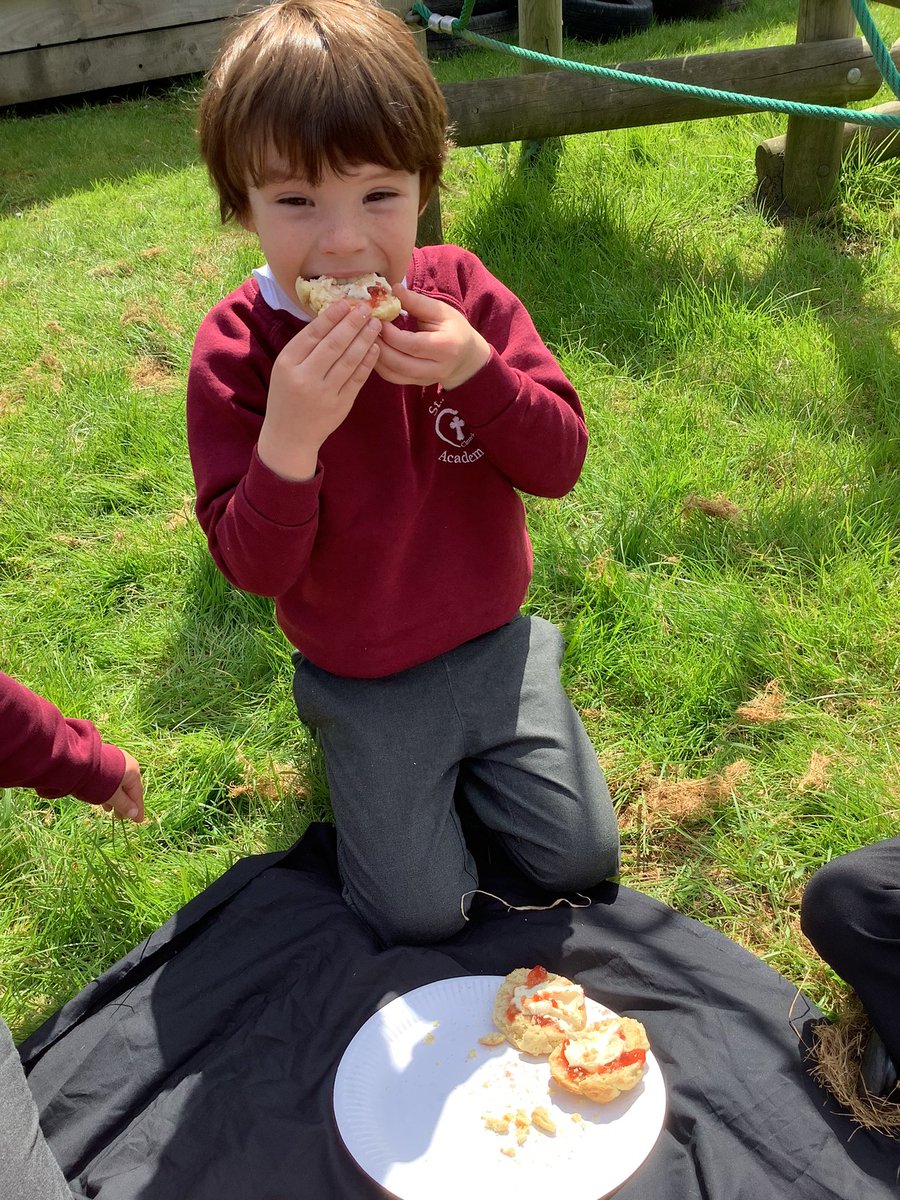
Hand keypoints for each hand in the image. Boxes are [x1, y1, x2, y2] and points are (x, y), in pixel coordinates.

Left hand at [101, 751, 144, 821]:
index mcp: (133, 771)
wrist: (79, 761)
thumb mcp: (113, 796)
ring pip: (117, 784)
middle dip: (125, 804)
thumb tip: (134, 814)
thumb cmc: (100, 780)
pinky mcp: (104, 760)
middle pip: (128, 788)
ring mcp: (115, 760)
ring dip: (115, 799)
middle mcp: (127, 764)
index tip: (138, 821)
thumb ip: (124, 805)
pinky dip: (108, 791)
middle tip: (120, 818)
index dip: (137, 809)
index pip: (137, 794)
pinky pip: (110, 779)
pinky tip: (102, 799)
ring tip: (109, 811)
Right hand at [257, 302, 381, 480]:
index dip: (332, 317)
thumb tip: (332, 318)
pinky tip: (375, 348)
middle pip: (334, 344)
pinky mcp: (341, 405)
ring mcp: (325, 393)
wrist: (290, 436)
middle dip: (352, 324)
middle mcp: (306, 377)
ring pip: (349, 360)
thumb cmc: (286, 396)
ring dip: (365, 339)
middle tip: (366, 308)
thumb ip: (304, 347)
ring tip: (375, 324)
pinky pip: (358, 378)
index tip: (346, 302)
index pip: (313, 334)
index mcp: (288, 364)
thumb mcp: (285, 368)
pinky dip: (368, 362)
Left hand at [375, 286, 490, 391]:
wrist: (466, 357)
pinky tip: (373, 349)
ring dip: (374, 356)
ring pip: (392, 374)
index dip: (389, 332)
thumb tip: (393, 288)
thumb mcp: (441, 311)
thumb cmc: (453, 329)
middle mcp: (436, 368)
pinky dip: (379, 365)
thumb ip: (417, 302)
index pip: (410, 343)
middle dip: (377, 345)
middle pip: (398, 362)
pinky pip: (392, 378)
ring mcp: (425, 379)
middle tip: (365, 329)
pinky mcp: (416, 384)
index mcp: (445, 347)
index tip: (377, 317)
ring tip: (366, 338)